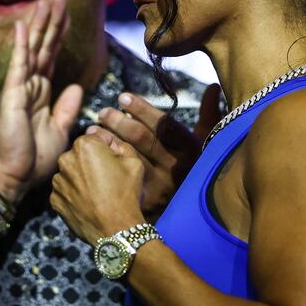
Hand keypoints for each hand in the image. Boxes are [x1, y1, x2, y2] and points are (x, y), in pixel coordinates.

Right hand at [0, 0, 83, 203]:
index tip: (67, 17)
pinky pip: (18, 64)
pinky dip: (19, 44)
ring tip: (46, 2)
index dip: (59, 37)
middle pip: (43, 48)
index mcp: (41, 94)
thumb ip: (67, 108)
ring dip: (38, 25)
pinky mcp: (12, 94)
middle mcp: (29, 87)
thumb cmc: (34, 159)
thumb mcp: (60, 131)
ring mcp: (19, 88)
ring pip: (32, 50)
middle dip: (52, 24)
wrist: (15, 176)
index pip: (52, 59)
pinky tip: (21, 24)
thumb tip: (77, 87)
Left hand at [50, 133, 145, 246]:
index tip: (115, 161)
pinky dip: (74, 194)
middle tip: (107, 178)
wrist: (116, 229)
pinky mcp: (54, 200)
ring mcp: (58, 181)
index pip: (95, 137)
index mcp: (84, 145)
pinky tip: (88, 203)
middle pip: (80, 154)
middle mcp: (65, 159)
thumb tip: (106, 140)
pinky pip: (65, 191)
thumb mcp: (133, 160)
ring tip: (98, 193)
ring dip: (81, 178)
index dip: (107, 148)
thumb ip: (118, 143)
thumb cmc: (126, 193)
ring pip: (71, 173)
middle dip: (91, 161)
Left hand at [88, 83, 221, 217]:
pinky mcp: (144, 201)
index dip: (142, 109)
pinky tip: (92, 156)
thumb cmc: (194, 172)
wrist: (186, 218)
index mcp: (190, 152)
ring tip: (93, 130)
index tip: (122, 97)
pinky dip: (102, 165)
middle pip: (142, 139)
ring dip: (107, 141)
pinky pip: (117, 178)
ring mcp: (158, 186)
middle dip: (119, 121)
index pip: (163, 125)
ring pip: (128, 157)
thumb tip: (213, 86)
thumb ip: (208, 115)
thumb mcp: (204, 145)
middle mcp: (175, 169)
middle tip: (103, 111)